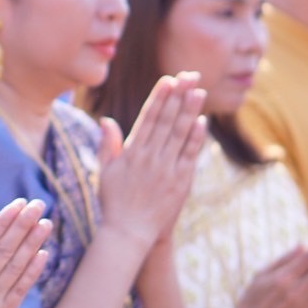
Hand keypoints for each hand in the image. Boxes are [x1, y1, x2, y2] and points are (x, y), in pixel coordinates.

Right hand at [0, 200, 51, 307]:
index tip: (18, 204)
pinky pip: (22, 289)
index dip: (4, 222)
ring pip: (17, 267)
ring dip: (33, 243)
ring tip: (45, 223)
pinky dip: (33, 271)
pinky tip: (44, 254)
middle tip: (38, 204)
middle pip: (6, 250)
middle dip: (23, 225)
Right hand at [97, 73, 207, 245]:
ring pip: (180, 134)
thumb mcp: (105, 172)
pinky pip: (190, 155)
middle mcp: (150, 158)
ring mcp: (167, 169)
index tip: (168, 79)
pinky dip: (196, 138)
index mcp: (131, 153)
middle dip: (178, 96)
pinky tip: (202, 121)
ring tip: (199, 91)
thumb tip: (107, 120)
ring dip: (190, 111)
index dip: (159, 98)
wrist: (130, 232)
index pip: (148, 118)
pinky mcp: (181, 182)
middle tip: (189, 75)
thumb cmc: (114, 202)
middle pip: (166, 121)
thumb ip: (108, 145)